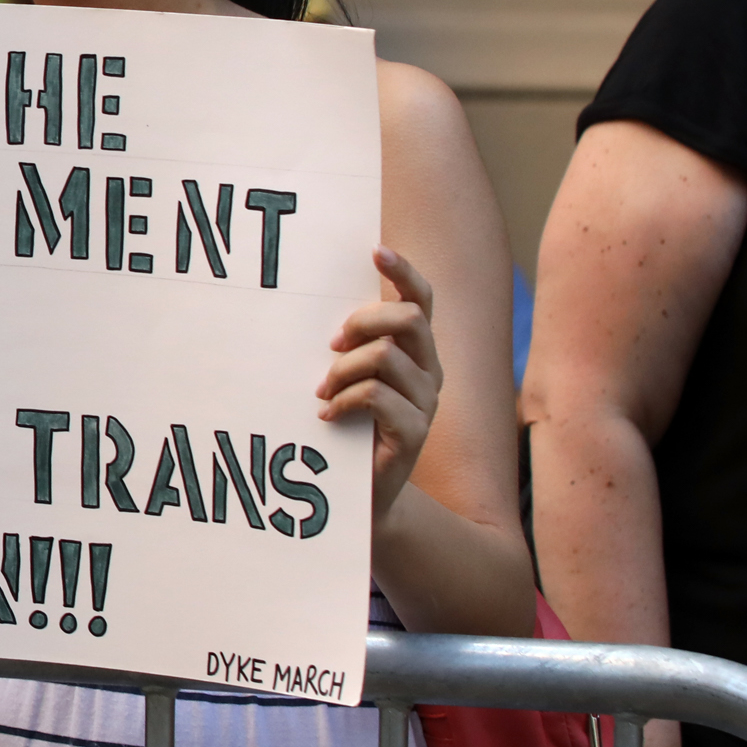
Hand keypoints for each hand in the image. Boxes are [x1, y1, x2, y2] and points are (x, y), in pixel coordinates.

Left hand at [316, 247, 441, 526]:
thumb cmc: (348, 426)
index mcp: (416, 352)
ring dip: (343, 369)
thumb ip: (345, 346)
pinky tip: (328, 416)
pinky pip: (378, 396)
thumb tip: (316, 311)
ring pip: (386, 357)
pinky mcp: (415, 433)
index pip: (422, 300)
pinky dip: (345, 400)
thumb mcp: (346, 378)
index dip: (404, 273)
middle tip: (330, 344)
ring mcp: (426, 403)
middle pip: (409, 319)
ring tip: (322, 392)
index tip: (376, 251)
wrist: (360, 495)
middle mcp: (430, 371)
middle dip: (363, 321)